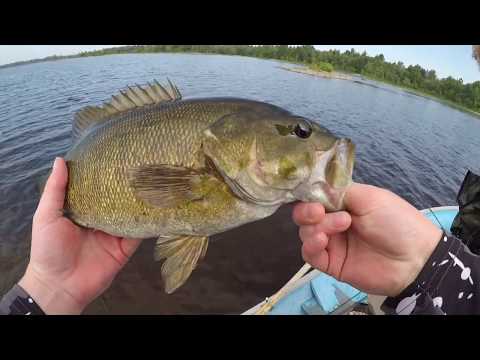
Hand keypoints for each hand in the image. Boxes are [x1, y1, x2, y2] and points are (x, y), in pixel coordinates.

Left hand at [19, 157, 141, 313]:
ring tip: (152, 182)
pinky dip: (146, 222)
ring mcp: (114, 234)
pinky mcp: (125, 248)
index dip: (104, 176)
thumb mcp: (46, 215)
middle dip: (126, 187)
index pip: (97, 189)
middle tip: (139, 167)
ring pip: (130, 214)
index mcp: (83, 211)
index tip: (115, 157)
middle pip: (116, 200)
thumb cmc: (48, 249)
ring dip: (139, 202)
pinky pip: (138, 233)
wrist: (59, 284)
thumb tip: (60, 160)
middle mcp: (101, 220)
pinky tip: (155, 208)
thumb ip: (55, 189)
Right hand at [293, 183, 442, 296]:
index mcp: (342, 204)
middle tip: (319, 212)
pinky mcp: (331, 264)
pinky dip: (311, 246)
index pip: (314, 197)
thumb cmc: (396, 221)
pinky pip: (309, 255)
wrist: (415, 258)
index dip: (309, 196)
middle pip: (304, 215)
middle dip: (307, 212)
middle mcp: (333, 222)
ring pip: (305, 233)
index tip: (314, 197)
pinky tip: (323, 241)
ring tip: (339, 226)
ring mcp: (332, 244)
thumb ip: (339, 191)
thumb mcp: (369, 198)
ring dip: (315, 228)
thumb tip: (314, 187)